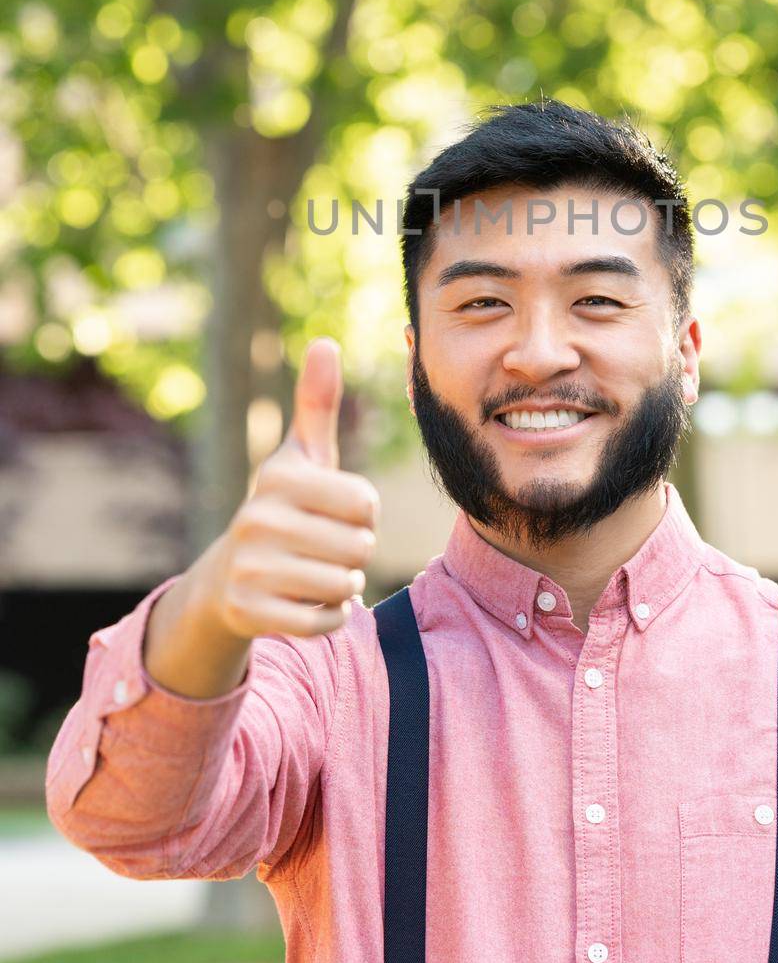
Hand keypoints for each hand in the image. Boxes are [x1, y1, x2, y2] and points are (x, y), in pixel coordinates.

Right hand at [204, 337, 379, 639]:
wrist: (226, 579)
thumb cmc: (282, 508)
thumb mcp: (300, 456)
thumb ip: (316, 403)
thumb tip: (325, 341)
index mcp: (278, 476)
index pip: (365, 503)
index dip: (364, 514)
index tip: (334, 514)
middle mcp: (257, 518)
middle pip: (360, 546)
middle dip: (354, 553)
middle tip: (324, 548)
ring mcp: (249, 567)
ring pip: (344, 585)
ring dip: (343, 586)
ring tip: (316, 573)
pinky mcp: (248, 612)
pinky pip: (324, 621)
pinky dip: (331, 617)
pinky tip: (310, 602)